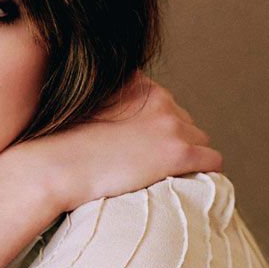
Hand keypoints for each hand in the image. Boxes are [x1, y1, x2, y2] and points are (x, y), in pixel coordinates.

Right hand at [11, 72, 222, 211]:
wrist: (57, 167)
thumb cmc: (60, 144)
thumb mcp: (84, 105)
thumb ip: (108, 100)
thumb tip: (115, 116)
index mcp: (138, 85)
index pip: (164, 103)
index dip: (153, 127)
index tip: (141, 146)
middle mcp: (159, 99)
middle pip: (183, 121)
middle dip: (171, 141)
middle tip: (149, 164)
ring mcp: (170, 125)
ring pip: (199, 140)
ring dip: (187, 157)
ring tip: (165, 177)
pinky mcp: (178, 153)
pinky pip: (211, 161)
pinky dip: (204, 171)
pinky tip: (187, 183)